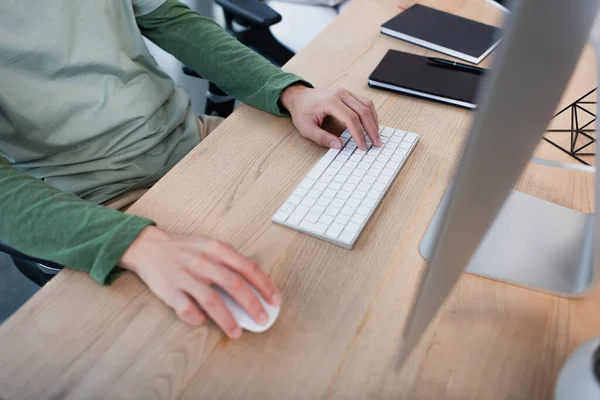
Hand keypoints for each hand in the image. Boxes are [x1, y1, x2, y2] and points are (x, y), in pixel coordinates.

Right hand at [119, 226, 280, 338]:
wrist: (148, 247)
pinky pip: (187, 310)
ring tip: (237, 332)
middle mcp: (202, 261)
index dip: (264, 285)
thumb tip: (255, 287)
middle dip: (251, 304)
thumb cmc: (185, 249)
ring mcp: (185, 276)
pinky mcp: (169, 290)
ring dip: (227, 319)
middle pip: (233, 284)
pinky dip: (197, 319)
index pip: (247, 268)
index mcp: (216, 249)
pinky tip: (203, 322)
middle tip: (263, 319)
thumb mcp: (210, 246)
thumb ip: (230, 262)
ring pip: (211, 300)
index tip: (275, 300)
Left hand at [280, 85, 381, 150]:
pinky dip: (371, 114)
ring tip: (376, 136)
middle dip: (371, 129)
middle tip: (376, 143)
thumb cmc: (302, 111)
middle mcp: (340, 94)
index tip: (363, 147)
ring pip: (367, 105)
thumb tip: (339, 146)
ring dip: (374, 121)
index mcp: (330, 102)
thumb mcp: (306, 128)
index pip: (351, 119)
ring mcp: (346, 92)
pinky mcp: (348, 94)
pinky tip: (372, 125)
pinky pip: (365, 102)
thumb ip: (322, 138)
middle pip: (363, 111)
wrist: (299, 97)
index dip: (359, 134)